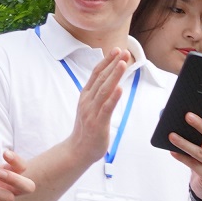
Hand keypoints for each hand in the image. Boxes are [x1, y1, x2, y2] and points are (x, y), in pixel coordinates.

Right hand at [66, 48, 134, 164]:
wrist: (78, 150)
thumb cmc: (87, 129)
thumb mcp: (91, 107)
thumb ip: (98, 95)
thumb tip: (110, 82)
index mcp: (86, 95)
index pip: (96, 74)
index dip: (106, 61)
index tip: (116, 50)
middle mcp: (88, 101)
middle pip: (101, 78)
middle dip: (113, 63)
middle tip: (123, 51)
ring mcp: (92, 112)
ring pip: (104, 90)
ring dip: (114, 75)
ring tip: (123, 63)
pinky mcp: (98, 123)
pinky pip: (106, 108)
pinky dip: (113, 98)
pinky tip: (119, 89)